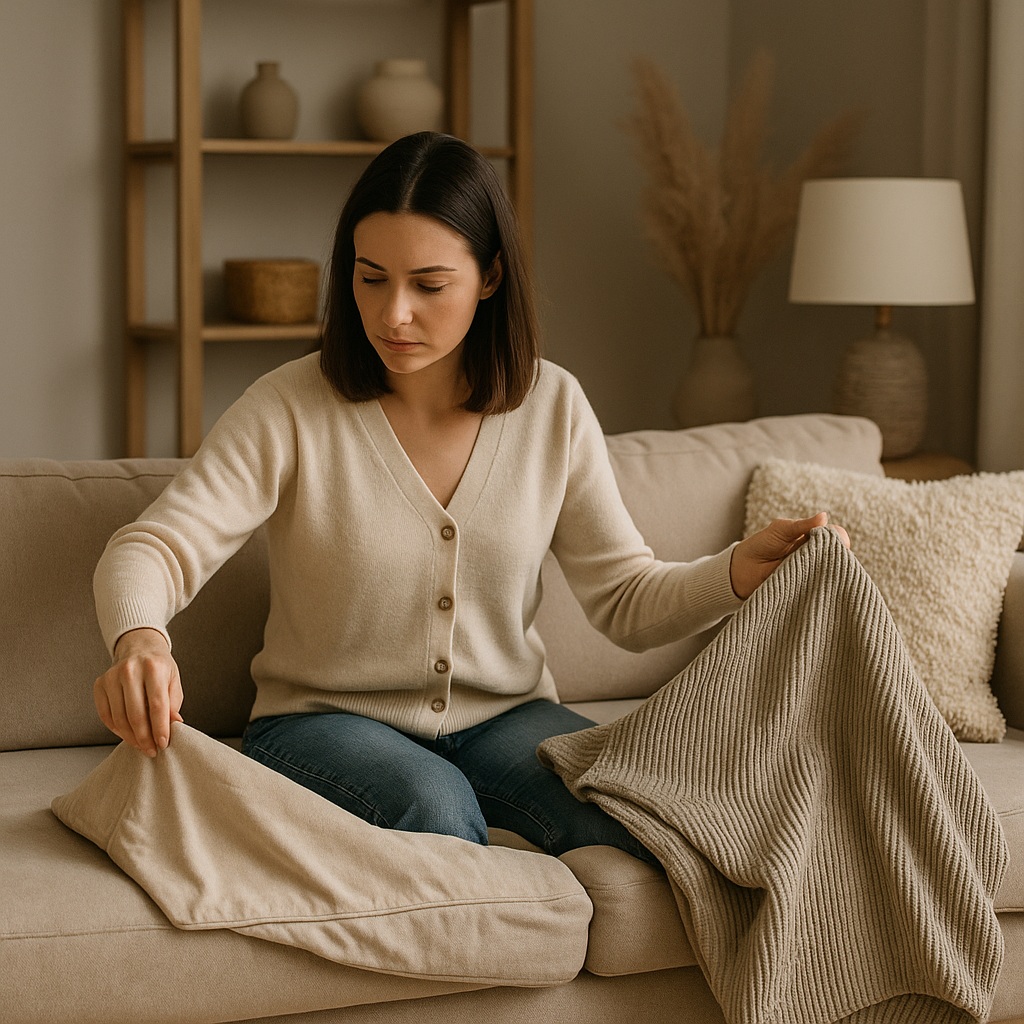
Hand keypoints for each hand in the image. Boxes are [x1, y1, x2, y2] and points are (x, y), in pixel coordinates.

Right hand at [93, 627, 182, 756]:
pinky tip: (127, 734)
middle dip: (145, 738)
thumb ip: (173, 703)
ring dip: (131, 737)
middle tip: (152, 750)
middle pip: (136, 715)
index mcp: (153, 668)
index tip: (163, 744)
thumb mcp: (173, 681)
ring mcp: (112, 677)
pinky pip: (106, 715)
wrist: (139, 648)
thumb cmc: (159, 667)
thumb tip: (174, 725)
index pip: (157, 705)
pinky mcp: (100, 684)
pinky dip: (117, 729)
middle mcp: (130, 670)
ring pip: (120, 718)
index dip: (160, 728)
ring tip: (141, 745)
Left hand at [729, 513, 849, 599]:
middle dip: (837, 556)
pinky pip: (818, 589)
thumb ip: (801, 526)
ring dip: (828, 572)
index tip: (841, 542)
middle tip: (829, 558)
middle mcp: (815, 555)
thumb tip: (824, 517)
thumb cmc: (761, 545)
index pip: (835, 536)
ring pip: (830, 572)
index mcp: (811, 538)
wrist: (741, 569)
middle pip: (836, 555)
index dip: (840, 539)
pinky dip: (819, 587)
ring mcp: (811, 572)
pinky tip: (815, 585)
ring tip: (819, 571)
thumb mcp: (780, 530)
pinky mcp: (805, 589)